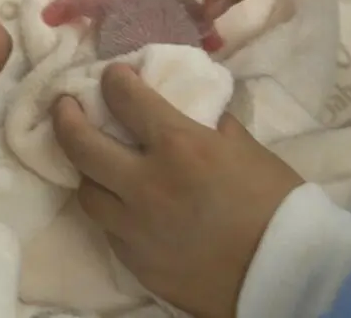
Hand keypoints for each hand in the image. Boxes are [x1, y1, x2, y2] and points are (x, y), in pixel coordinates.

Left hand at [52, 65, 303, 317]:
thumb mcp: (247, 147)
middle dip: (65, 116)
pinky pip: (109, 229)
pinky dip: (112, 211)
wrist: (286, 274)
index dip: (114, 80)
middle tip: (64, 104)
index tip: (113, 75)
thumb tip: (193, 116)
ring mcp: (135, 227)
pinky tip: (124, 206)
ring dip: (87, 171)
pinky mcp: (135, 261)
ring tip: (94, 163)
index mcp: (178, 145)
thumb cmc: (275, 202)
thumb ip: (210, 126)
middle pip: (80, 144)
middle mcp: (145, 184)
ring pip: (86, 192)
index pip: (126, 99)